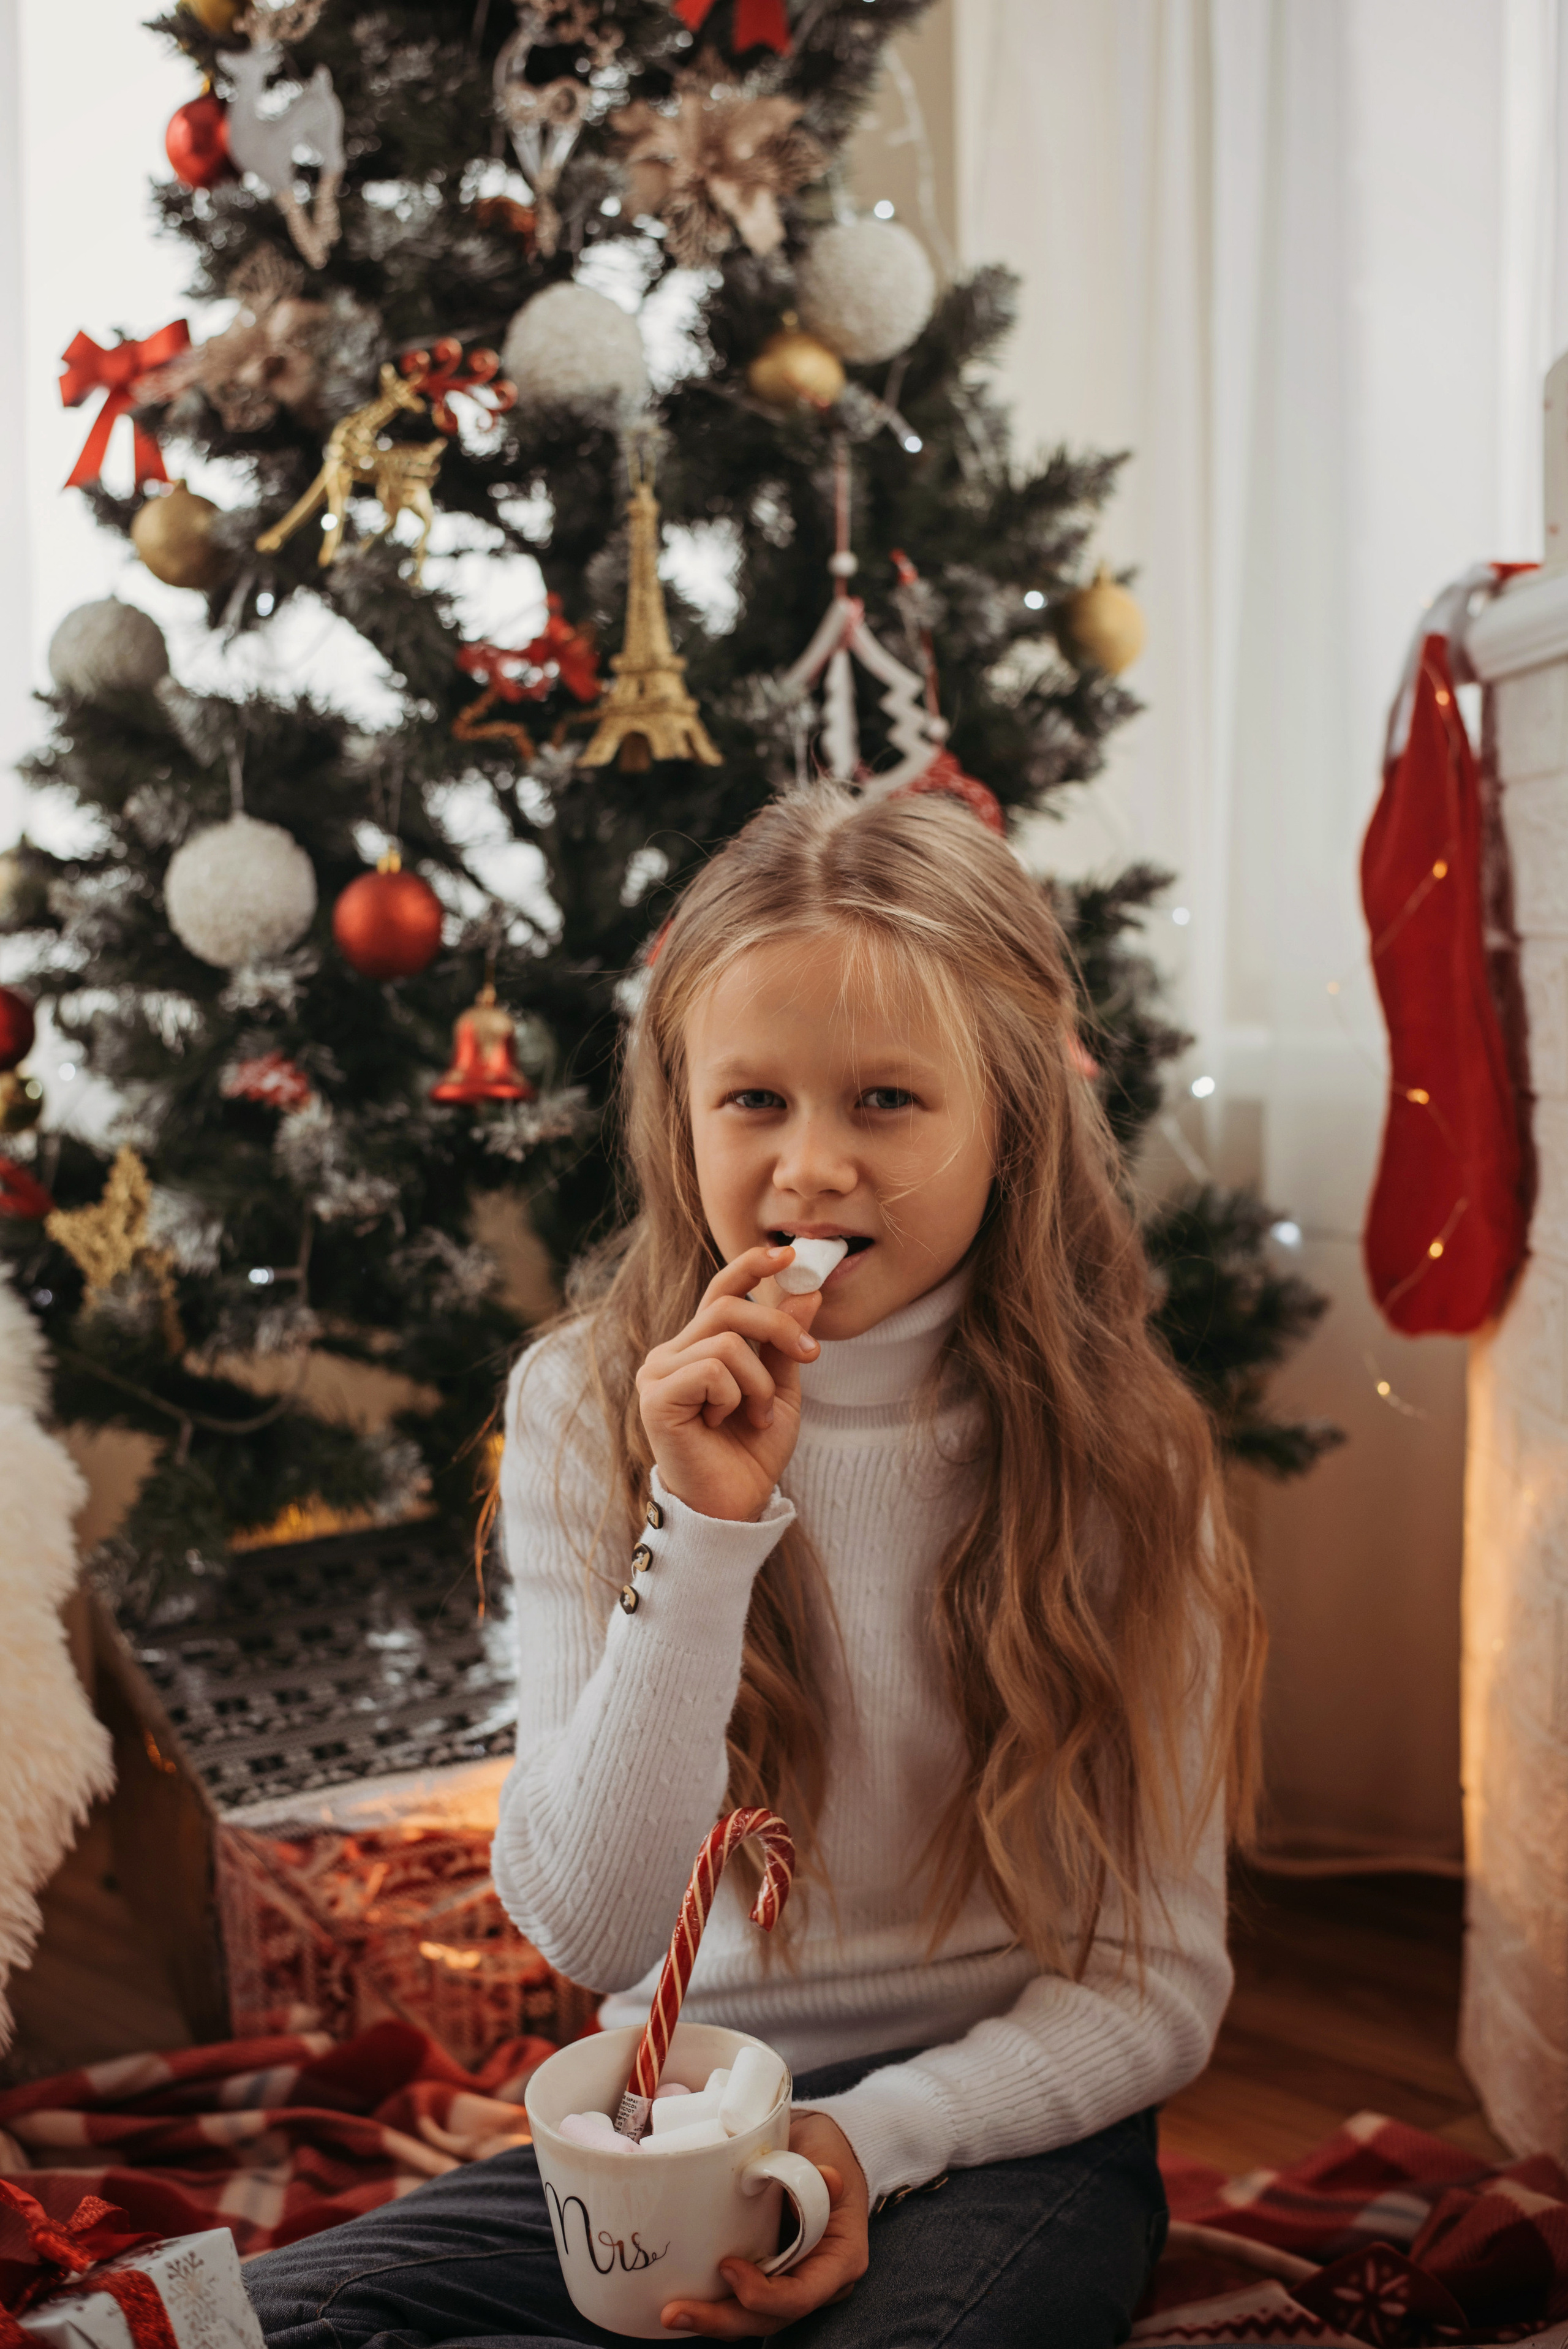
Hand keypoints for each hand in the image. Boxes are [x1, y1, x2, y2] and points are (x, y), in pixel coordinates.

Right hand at [637, 1246, 822, 1522]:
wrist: (734, 1505)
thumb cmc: (750, 1452)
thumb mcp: (779, 1388)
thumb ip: (785, 1342)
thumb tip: (806, 1291)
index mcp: (696, 1347)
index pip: (720, 1291)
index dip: (751, 1266)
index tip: (789, 1254)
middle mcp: (670, 1353)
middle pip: (728, 1307)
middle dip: (777, 1327)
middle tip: (812, 1354)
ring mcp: (657, 1374)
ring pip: (725, 1341)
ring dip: (758, 1382)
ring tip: (756, 1415)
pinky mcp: (655, 1397)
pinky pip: (711, 1370)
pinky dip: (734, 1397)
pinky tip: (723, 1423)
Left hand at [660, 2112, 868, 2338]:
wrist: (816, 2146)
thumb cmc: (825, 2151)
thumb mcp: (828, 2156)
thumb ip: (822, 2173)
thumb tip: (828, 2180)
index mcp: (839, 2260)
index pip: (802, 2296)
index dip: (764, 2294)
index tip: (727, 2267)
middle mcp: (815, 2281)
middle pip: (769, 2318)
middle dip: (722, 2319)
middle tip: (674, 2312)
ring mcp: (788, 2281)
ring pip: (750, 2316)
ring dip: (710, 2318)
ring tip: (669, 2312)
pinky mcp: (764, 2272)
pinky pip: (738, 2298)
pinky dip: (711, 2301)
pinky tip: (678, 2297)